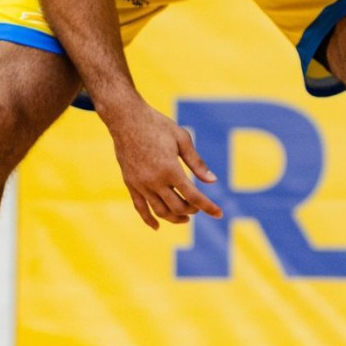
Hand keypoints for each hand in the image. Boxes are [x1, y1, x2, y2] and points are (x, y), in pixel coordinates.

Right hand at [106, 102, 222, 229]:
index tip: (219, 214)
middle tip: (198, 207)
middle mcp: (155, 181)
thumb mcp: (182, 139)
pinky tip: (157, 226)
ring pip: (160, 211)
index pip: (193, 196)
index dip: (208, 207)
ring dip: (174, 218)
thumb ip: (197, 162)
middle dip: (192, 210)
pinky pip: (140, 208)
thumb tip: (212, 181)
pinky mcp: (130, 184)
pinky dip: (149, 220)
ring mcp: (140, 184)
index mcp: (170, 169)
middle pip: (177, 207)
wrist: (126, 118)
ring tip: (185, 217)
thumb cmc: (157, 125)